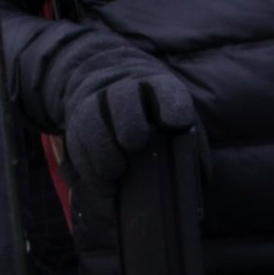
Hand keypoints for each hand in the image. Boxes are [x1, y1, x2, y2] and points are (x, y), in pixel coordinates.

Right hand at [61, 67, 201, 191]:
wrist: (113, 92)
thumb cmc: (158, 119)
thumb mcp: (178, 124)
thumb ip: (190, 148)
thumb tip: (197, 180)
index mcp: (158, 86)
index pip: (165, 88)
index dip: (171, 103)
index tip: (177, 123)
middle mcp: (124, 88)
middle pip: (122, 94)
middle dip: (128, 119)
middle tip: (136, 144)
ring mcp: (96, 102)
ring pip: (91, 114)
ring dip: (102, 147)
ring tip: (116, 173)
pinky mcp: (76, 121)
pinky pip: (76, 141)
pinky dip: (89, 168)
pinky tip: (106, 188)